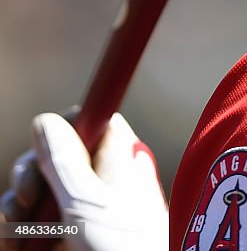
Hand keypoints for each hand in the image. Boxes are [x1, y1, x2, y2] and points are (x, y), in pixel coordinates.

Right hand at [0, 113, 167, 250]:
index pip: (88, 122)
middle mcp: (96, 183)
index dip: (62, 127)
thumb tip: (45, 120)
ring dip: (14, 212)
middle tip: (28, 199)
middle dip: (27, 175)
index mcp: (116, 159)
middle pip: (48, 159)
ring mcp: (77, 217)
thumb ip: (64, 161)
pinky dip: (12, 238)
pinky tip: (12, 247)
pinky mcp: (60, 246)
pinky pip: (25, 234)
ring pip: (32, 199)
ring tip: (19, 234)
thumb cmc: (123, 249)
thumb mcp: (90, 204)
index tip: (46, 142)